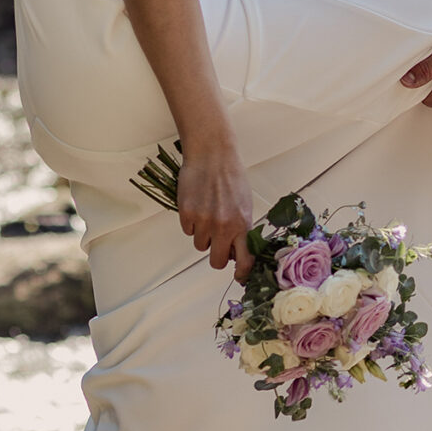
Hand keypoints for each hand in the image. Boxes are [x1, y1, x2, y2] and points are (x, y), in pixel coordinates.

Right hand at [176, 141, 255, 275]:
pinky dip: (191, 222)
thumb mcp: (244, 204)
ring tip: (207, 213)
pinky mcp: (187, 213)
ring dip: (203, 235)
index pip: (245, 260)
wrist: (212, 154)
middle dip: (217, 256)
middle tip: (217, 243)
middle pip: (217, 261)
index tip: (239, 276)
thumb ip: (241, 228)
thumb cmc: (231, 176)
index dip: (242, 273)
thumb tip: (236, 250)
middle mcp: (223, 227)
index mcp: (242, 224)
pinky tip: (197, 204)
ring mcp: (204, 221)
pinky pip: (187, 230)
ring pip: (200, 245)